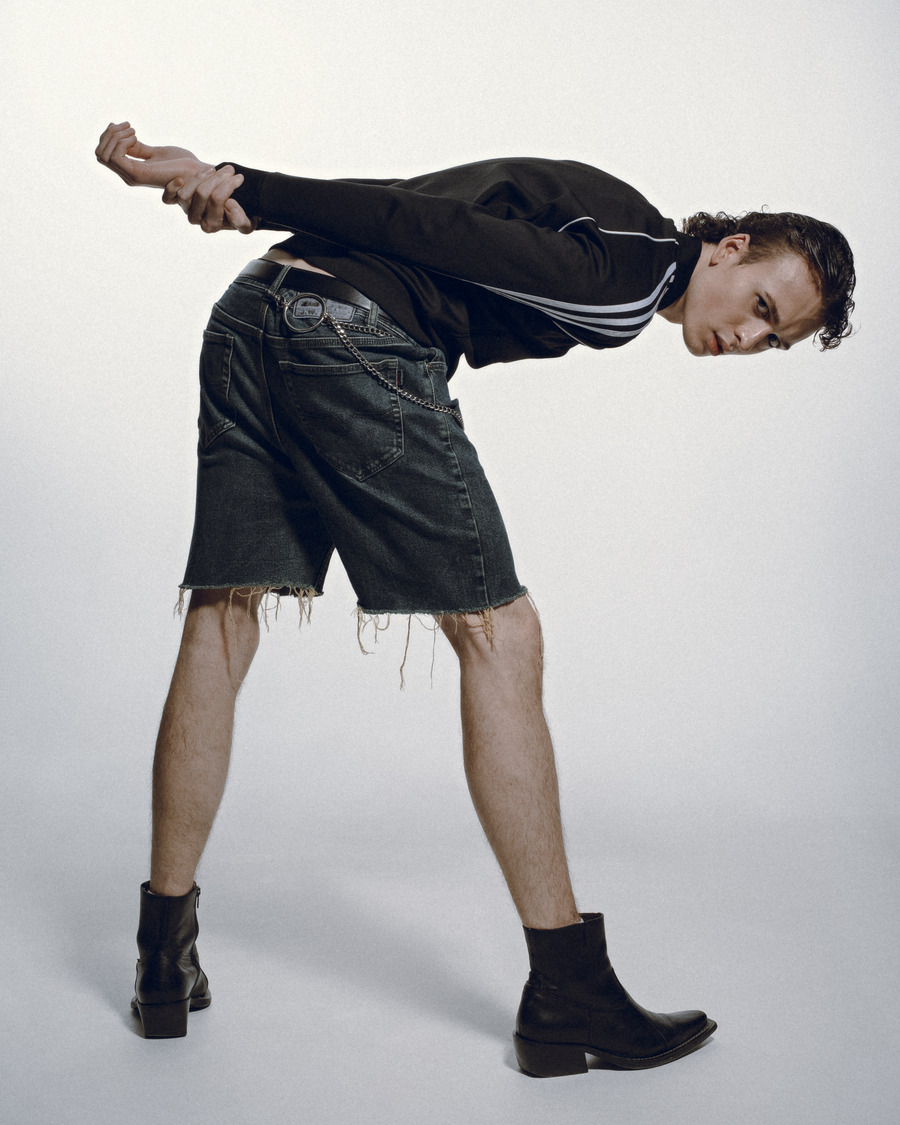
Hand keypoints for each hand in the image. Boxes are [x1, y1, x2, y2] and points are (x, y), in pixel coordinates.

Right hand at [95, 121, 213, 188]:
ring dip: (114, 136)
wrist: (198, 173)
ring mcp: (132, 177)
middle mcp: (128, 176)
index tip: (128, 127)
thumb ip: (138, 149)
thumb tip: (122, 138)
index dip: (109, 136)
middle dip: (109, 134)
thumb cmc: (181, 164)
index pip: (103, 154)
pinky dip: (121, 141)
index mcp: (131, 171)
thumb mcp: (155, 152)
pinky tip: (136, 137)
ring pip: (103, 154)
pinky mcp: (138, 175)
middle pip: (99, 153)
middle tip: (130, 127)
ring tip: (134, 131)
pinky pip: (115, 156)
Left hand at [163, 166, 257, 234]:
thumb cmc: (241, 216)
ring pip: (185, 193)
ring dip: (199, 177)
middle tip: (230, 170)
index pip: (217, 201)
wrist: (233, 208)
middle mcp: (196, 219)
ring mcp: (185, 209)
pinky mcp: (176, 201)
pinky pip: (167, 198)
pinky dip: (171, 188)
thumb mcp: (249, 222)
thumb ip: (242, 222)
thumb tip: (229, 205)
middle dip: (218, 177)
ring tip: (213, 170)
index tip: (239, 177)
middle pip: (202, 193)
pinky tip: (181, 179)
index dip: (228, 186)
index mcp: (211, 225)